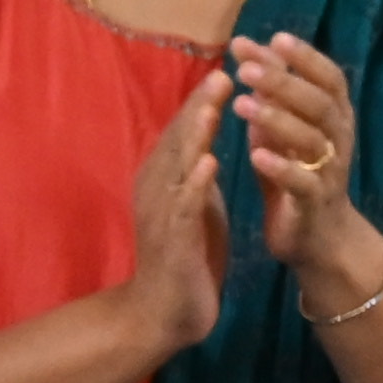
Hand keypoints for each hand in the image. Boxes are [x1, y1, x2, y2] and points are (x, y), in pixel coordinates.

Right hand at [108, 72, 229, 360]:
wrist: (161, 313)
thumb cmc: (184, 258)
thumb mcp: (195, 207)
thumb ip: (198, 175)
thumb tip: (208, 141)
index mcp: (163, 179)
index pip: (184, 132)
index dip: (203, 101)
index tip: (227, 69)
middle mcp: (156, 189)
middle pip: (179, 139)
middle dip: (200, 105)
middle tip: (223, 71)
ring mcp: (161, 213)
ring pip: (177, 166)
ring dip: (194, 134)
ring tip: (213, 104)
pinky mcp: (171, 239)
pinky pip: (183, 206)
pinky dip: (195, 182)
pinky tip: (210, 162)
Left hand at [228, 31, 382, 306]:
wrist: (318, 236)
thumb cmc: (297, 174)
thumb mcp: (284, 131)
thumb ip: (273, 97)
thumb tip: (252, 52)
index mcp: (333, 117)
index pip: (329, 78)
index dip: (306, 58)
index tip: (274, 37)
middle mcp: (339, 139)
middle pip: (320, 103)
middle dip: (285, 83)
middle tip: (247, 68)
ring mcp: (330, 171)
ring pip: (312, 139)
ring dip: (277, 119)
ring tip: (240, 104)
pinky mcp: (315, 202)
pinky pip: (303, 183)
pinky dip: (281, 167)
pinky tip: (255, 154)